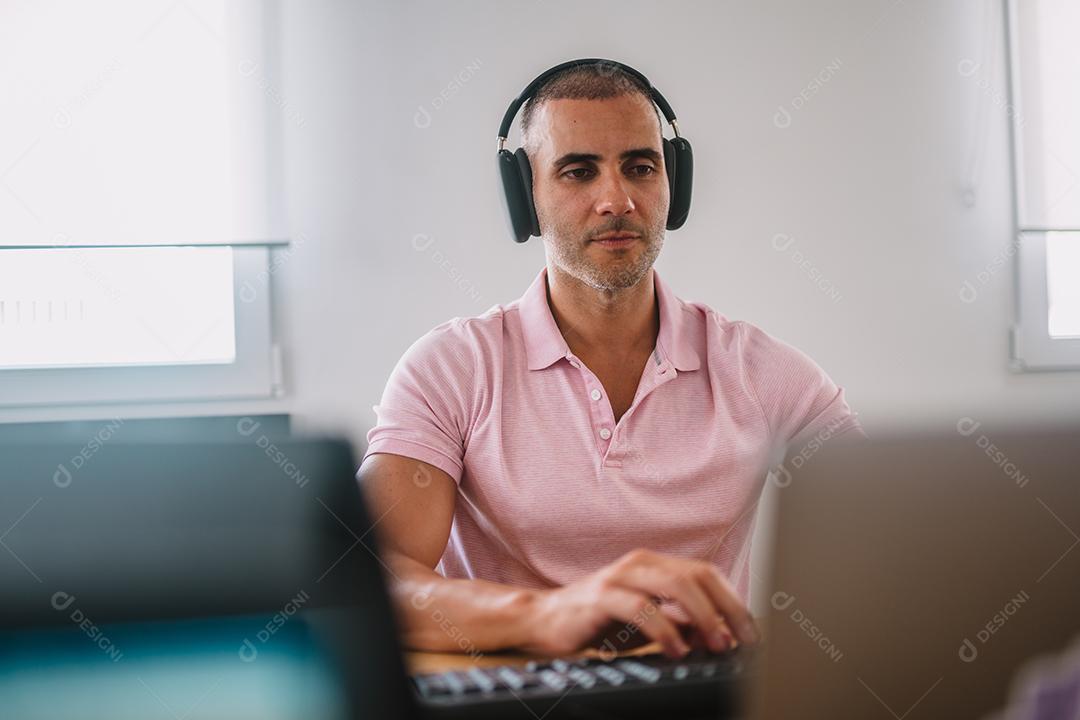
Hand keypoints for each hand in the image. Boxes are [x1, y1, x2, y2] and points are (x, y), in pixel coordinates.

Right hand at [519, 548, 758, 657]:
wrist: (543, 620)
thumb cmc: (598, 620)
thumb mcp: (648, 621)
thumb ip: (680, 622)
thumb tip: (720, 635)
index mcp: (654, 565)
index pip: (705, 573)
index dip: (733, 601)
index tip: (750, 634)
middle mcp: (640, 563)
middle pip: (696, 576)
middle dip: (725, 609)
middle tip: (739, 641)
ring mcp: (619, 576)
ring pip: (674, 585)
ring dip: (702, 616)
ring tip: (714, 644)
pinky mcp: (600, 596)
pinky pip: (641, 607)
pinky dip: (665, 629)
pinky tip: (675, 649)